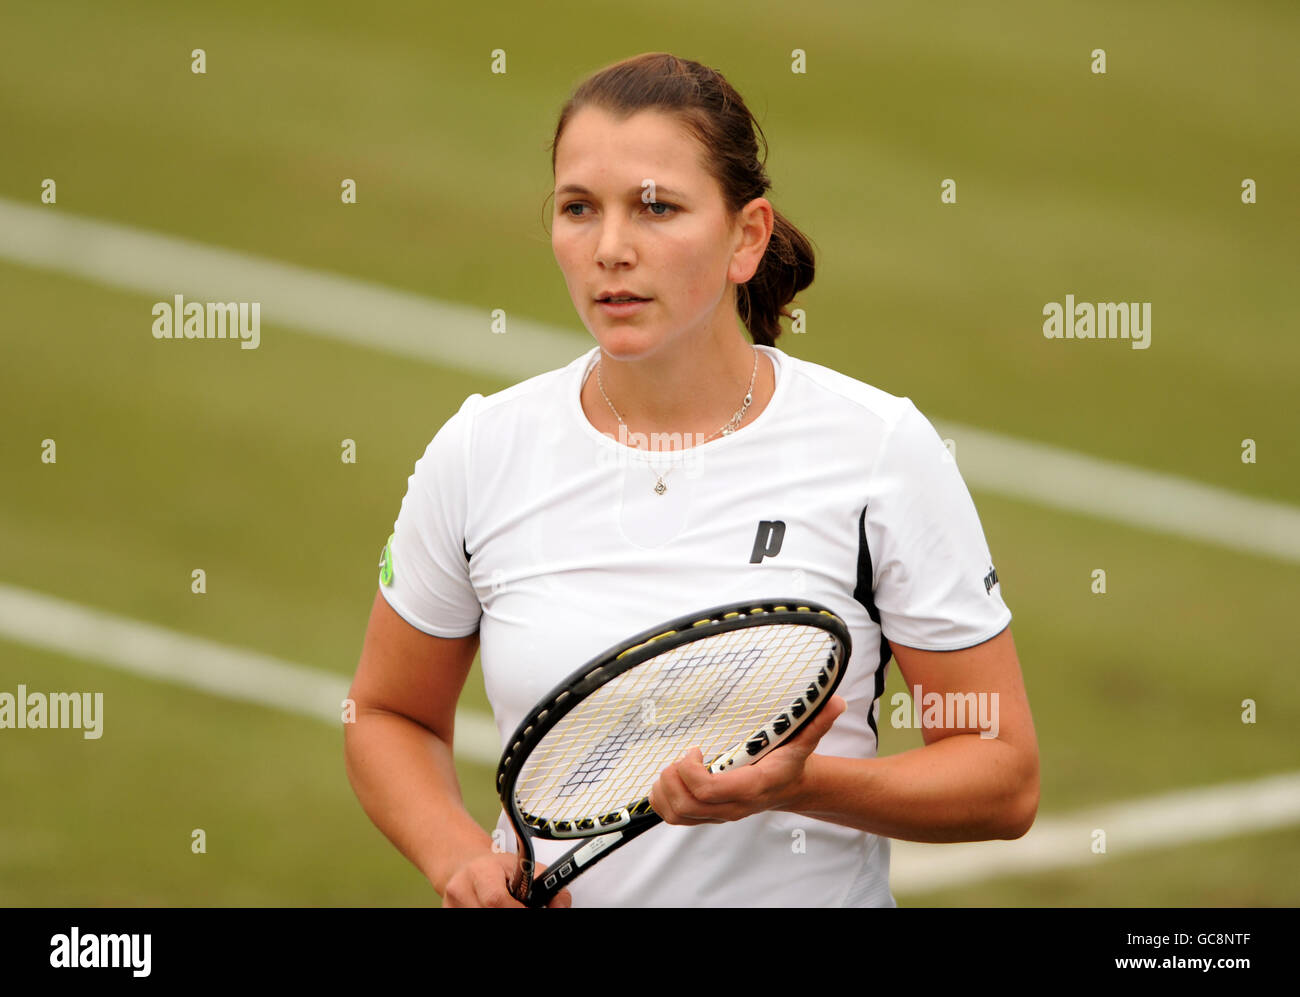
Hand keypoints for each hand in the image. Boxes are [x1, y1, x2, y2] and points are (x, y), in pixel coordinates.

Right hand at [442, 851, 572, 907]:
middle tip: (522, 909)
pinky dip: (487, 917)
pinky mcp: (446, 912)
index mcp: (482, 871)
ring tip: (507, 905)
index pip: (496, 899)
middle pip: (487, 914)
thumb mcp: (524, 867)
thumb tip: (560, 906)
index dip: (516, 910)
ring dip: (497, 917)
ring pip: (480, 919)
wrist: (466, 867)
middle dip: (511, 915)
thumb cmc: (497, 869)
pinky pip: (469, 923)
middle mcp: (461, 887)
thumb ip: (546, 885)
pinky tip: (492, 909)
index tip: (531, 910)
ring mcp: (451, 904)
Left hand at [648, 694, 846, 824]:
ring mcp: (718, 815)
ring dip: (665, 789)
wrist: (788, 788)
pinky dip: (663, 800)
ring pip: (677, 814)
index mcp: (750, 787)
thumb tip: (836, 701)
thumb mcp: (804, 740)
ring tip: (675, 767)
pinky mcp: (707, 816)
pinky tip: (672, 778)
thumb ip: (817, 721)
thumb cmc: (789, 762)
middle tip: (681, 756)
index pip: (709, 790)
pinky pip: (675, 817)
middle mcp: (732, 807)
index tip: (695, 748)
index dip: (691, 770)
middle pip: (686, 804)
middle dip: (673, 777)